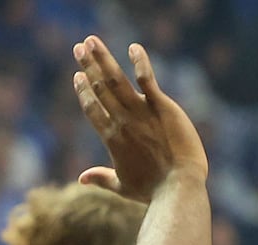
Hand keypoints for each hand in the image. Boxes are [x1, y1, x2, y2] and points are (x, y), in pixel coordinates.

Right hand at [70, 36, 207, 200]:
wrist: (179, 188)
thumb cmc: (153, 190)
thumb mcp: (123, 186)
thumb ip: (101, 177)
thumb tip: (81, 178)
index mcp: (112, 139)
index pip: (93, 109)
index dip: (84, 92)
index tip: (78, 76)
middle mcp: (123, 122)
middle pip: (100, 89)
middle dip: (88, 66)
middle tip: (78, 47)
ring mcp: (141, 112)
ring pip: (116, 80)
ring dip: (102, 59)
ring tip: (91, 41)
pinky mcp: (161, 107)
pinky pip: (147, 79)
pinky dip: (140, 62)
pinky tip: (134, 47)